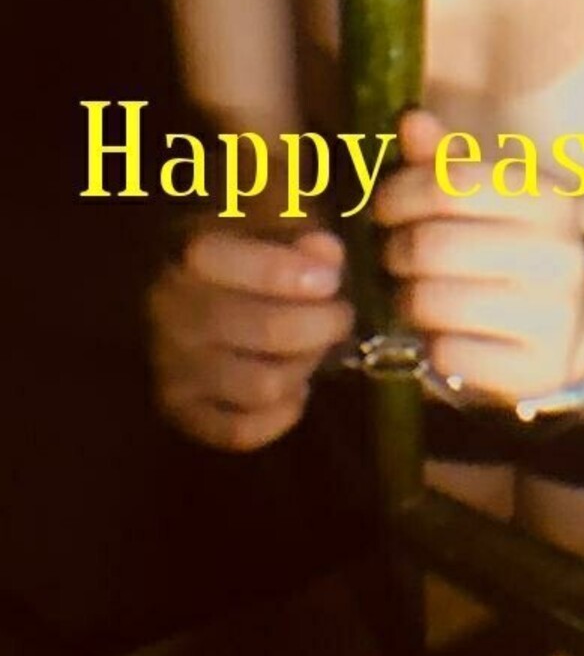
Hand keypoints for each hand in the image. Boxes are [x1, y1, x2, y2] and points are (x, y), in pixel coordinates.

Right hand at [148, 224, 353, 450]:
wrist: (198, 292)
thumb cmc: (248, 252)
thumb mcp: (274, 223)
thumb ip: (301, 232)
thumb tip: (327, 254)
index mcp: (190, 254)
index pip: (230, 263)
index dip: (285, 274)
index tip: (331, 281)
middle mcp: (171, 311)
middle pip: (266, 331)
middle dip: (320, 326)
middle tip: (340, 317)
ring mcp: (171, 365)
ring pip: (261, 386)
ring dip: (303, 370)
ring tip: (313, 351)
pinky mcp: (179, 409)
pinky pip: (239, 432)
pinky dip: (281, 415)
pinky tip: (295, 389)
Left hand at [373, 110, 583, 405]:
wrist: (571, 325)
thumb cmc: (511, 249)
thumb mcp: (488, 200)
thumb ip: (445, 162)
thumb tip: (410, 121)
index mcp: (546, 199)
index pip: (450, 184)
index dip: (399, 194)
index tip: (383, 209)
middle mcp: (558, 253)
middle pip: (432, 245)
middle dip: (394, 252)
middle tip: (392, 258)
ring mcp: (554, 314)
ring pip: (434, 302)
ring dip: (407, 301)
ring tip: (411, 297)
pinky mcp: (539, 369)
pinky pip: (450, 355)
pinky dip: (431, 348)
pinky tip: (441, 336)